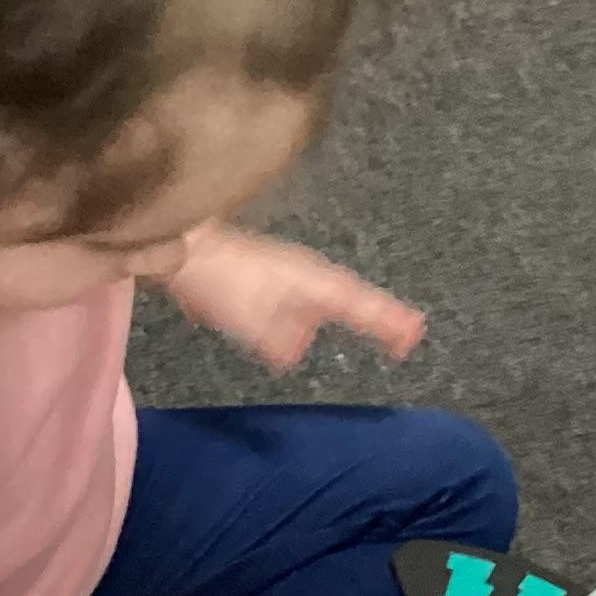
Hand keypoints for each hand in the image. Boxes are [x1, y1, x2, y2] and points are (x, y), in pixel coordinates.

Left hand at [163, 228, 422, 371]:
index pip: (360, 305)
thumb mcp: (253, 323)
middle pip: (348, 299)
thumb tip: (295, 349)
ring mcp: (284, 272)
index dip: (387, 321)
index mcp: (312, 282)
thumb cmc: (223, 281)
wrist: (182, 246)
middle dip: (376, 316)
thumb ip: (280, 340)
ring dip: (347, 312)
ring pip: (320, 299)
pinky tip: (303, 327)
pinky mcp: (262, 276)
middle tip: (407, 334)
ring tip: (376, 330)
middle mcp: (305, 274)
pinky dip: (310, 313)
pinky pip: (297, 300)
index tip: (414, 335)